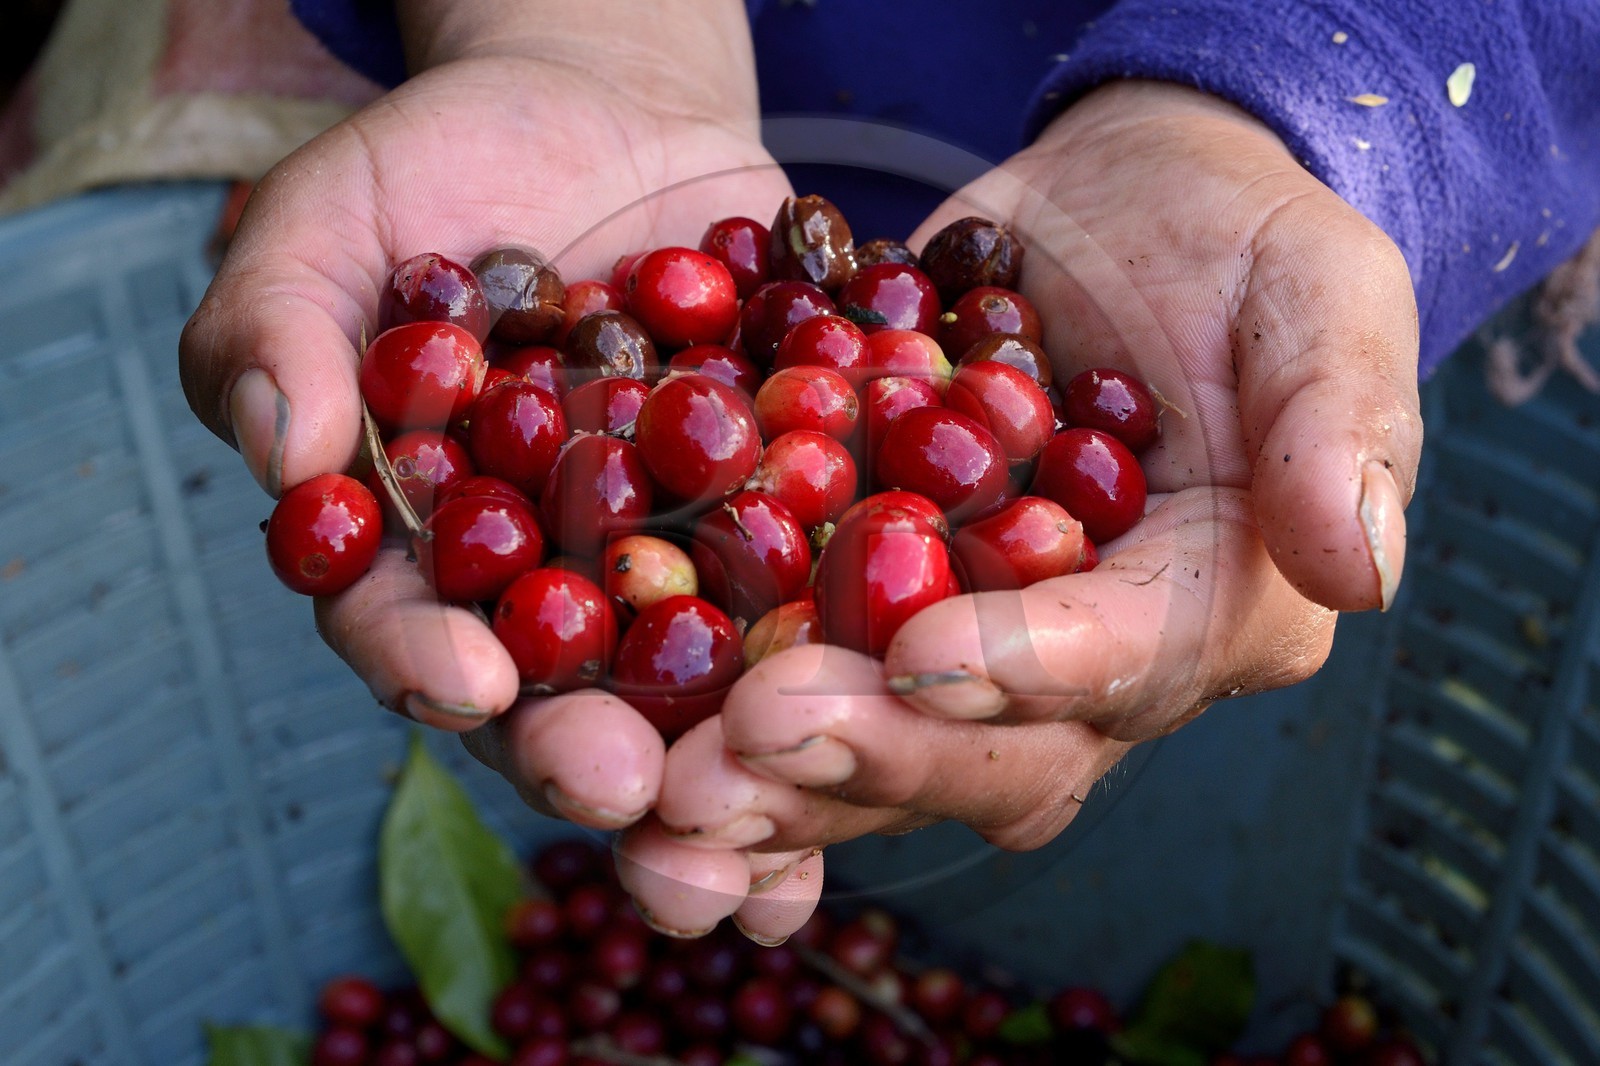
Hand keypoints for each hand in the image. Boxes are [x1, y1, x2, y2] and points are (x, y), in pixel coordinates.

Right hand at [179, 0, 790, 829]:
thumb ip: (276, 328)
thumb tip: (284, 448)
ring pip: (694, 672)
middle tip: (625, 786)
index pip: (400, 624)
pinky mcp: (780, 514)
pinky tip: (895, 666)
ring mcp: (671, 558)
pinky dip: (853, 622)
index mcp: (419, 544)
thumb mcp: (330, 223)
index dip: (423, 661)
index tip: (467, 683)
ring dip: (728, 745)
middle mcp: (547, 580)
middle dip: (585, 748)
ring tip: (765, 799)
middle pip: (555, 694)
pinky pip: (817, 573)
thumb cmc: (439, 168)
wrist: (607, 112)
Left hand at [619, 80, 1422, 940]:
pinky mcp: (891, 626)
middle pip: (1001, 753)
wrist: (1125, 214)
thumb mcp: (1319, 292)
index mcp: (1219, 606)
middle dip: (878, 752)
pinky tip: (642, 754)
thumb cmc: (1239, 239)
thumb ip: (1340, 422)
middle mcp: (1102, 672)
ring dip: (779, 785)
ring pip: (891, 756)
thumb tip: (1358, 569)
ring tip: (668, 786)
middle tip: (752, 741)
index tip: (925, 654)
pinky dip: (733, 740)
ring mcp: (989, 661)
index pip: (1130, 661)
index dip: (1032, 667)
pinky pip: (815, 697)